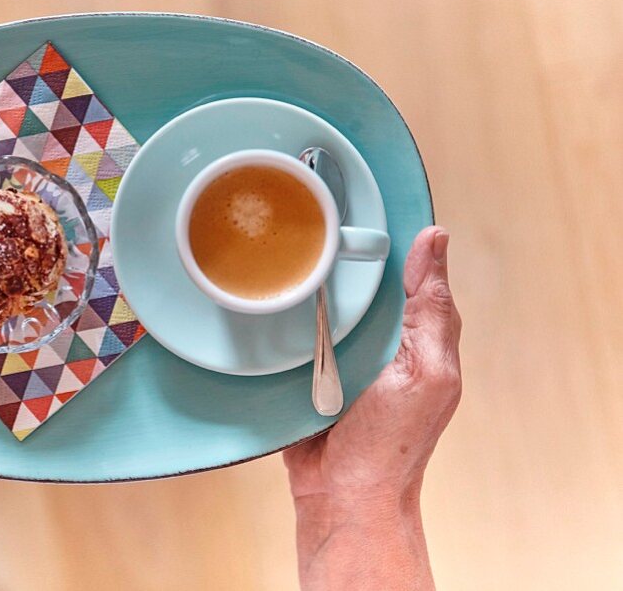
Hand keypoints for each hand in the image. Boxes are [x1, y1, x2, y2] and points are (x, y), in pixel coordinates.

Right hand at [282, 226, 461, 589]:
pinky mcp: (300, 367)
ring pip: (319, 301)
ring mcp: (335, 354)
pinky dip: (279, 314)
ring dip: (302, 281)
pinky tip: (262, 291)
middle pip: (357, 281)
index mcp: (416, 336)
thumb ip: (431, 309)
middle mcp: (377, 340)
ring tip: (278, 244)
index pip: (408, 272)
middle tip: (310, 218)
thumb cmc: (392, 444)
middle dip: (337, 253)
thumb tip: (435, 239)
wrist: (341, 497)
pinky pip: (290, 330)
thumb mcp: (426, 371)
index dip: (391, 238)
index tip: (363, 200)